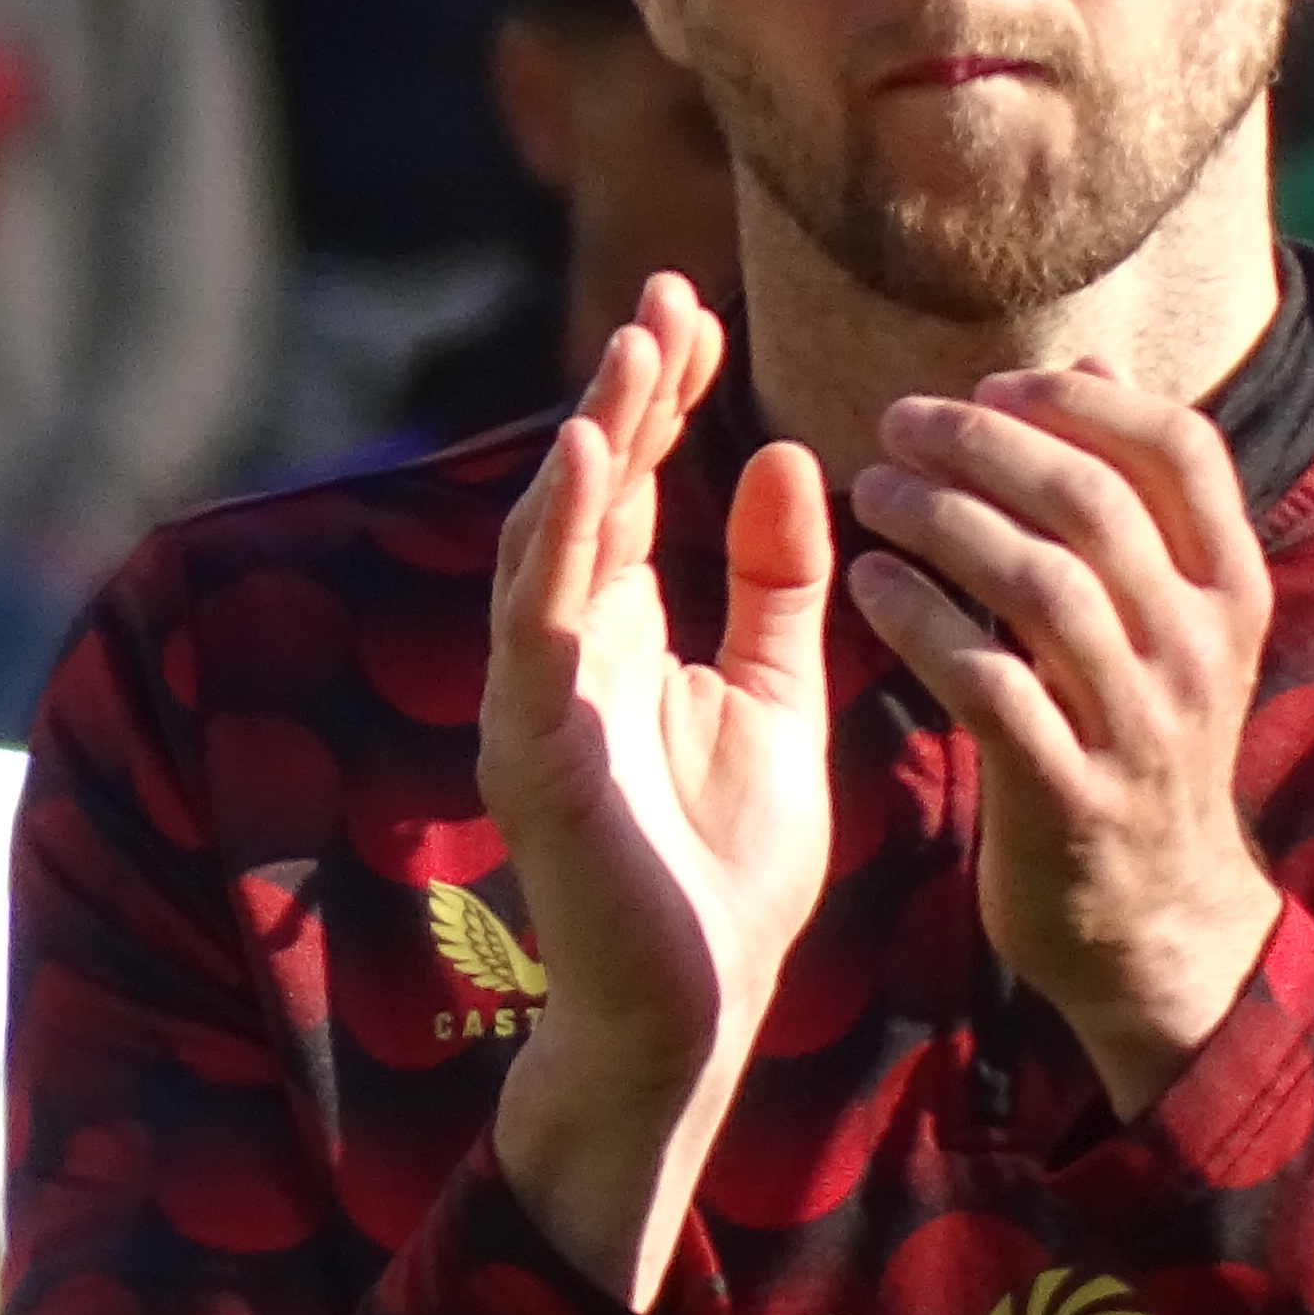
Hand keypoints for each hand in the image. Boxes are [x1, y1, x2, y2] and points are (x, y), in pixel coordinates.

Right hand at [480, 277, 837, 1306]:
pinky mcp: (530, 743)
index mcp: (616, 639)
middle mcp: (560, 652)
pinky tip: (585, 457)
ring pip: (550, 537)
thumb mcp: (777, 702)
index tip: (705, 315)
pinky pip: (533, 618)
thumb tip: (784, 460)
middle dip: (623, 391)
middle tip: (669, 295)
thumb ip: (777, 590)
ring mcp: (534, 696)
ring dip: (589, 437)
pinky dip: (555, 532)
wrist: (693, 1019)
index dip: (660, 401)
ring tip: (636, 348)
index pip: (631, 492)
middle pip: (584, 493)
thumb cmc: (725, 878)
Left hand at [846, 364, 1281, 1114]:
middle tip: (897, 422)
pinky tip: (866, 583)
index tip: (990, 386)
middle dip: (986, 444)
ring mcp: (1140, 727)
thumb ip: (1135, 500)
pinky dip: (920, 622)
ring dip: (942, 521)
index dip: (1078, 400)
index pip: (1181, 448)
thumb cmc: (1137, 743)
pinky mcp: (1069, 796)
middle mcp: (1198, 649)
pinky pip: (989, 687)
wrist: (1155, 923)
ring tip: (869, 491)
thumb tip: (1091, 363)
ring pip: (1042, 586)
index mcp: (1231, 590)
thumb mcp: (1171, 621)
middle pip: (1094, 504)